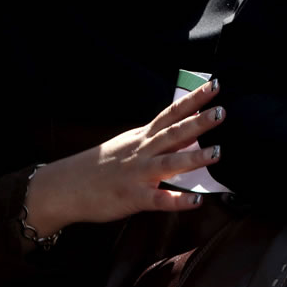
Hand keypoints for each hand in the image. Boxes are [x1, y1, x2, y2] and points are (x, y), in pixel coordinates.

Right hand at [24, 79, 226, 236]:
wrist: (64, 187)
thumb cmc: (102, 165)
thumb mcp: (130, 143)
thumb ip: (157, 137)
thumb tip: (188, 128)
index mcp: (143, 137)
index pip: (172, 113)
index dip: (193, 99)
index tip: (215, 85)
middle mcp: (143, 151)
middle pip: (173, 133)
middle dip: (198, 122)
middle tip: (222, 111)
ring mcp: (137, 174)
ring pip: (169, 163)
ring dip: (194, 158)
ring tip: (218, 152)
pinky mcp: (132, 197)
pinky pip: (158, 199)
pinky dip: (177, 200)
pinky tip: (196, 202)